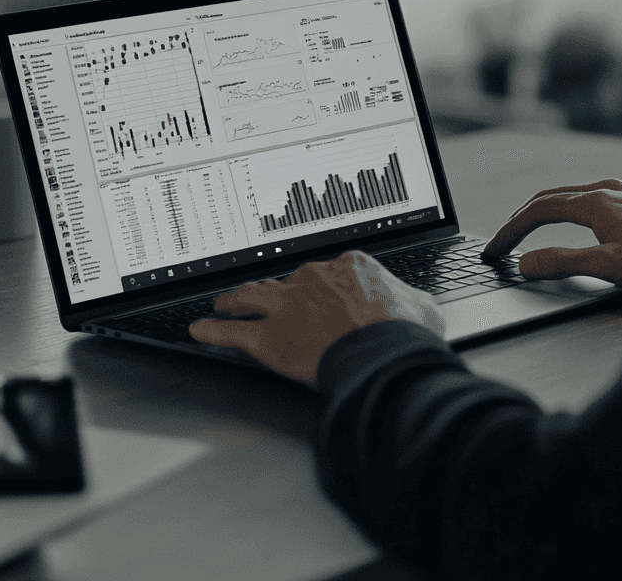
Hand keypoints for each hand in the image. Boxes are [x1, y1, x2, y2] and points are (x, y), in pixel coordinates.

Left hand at [188, 250, 444, 387]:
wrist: (383, 354)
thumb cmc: (404, 332)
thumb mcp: (421, 305)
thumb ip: (408, 298)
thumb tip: (413, 303)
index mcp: (349, 266)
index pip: (329, 273)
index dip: (324, 286)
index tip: (322, 293)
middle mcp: (312, 278)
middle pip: (287, 282)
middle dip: (277, 291)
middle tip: (264, 295)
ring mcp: (286, 305)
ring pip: (251, 296)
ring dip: (233, 300)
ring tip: (221, 302)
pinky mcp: (268, 337)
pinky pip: (231, 332)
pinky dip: (212, 331)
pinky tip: (199, 330)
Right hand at [482, 178, 621, 291]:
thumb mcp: (609, 267)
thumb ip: (563, 263)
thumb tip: (525, 262)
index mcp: (595, 201)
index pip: (538, 210)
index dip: (511, 230)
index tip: (494, 250)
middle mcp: (606, 189)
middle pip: (549, 198)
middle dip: (520, 219)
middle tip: (501, 241)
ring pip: (569, 196)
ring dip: (542, 212)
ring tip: (526, 230)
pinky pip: (588, 199)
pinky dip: (566, 211)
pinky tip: (572, 223)